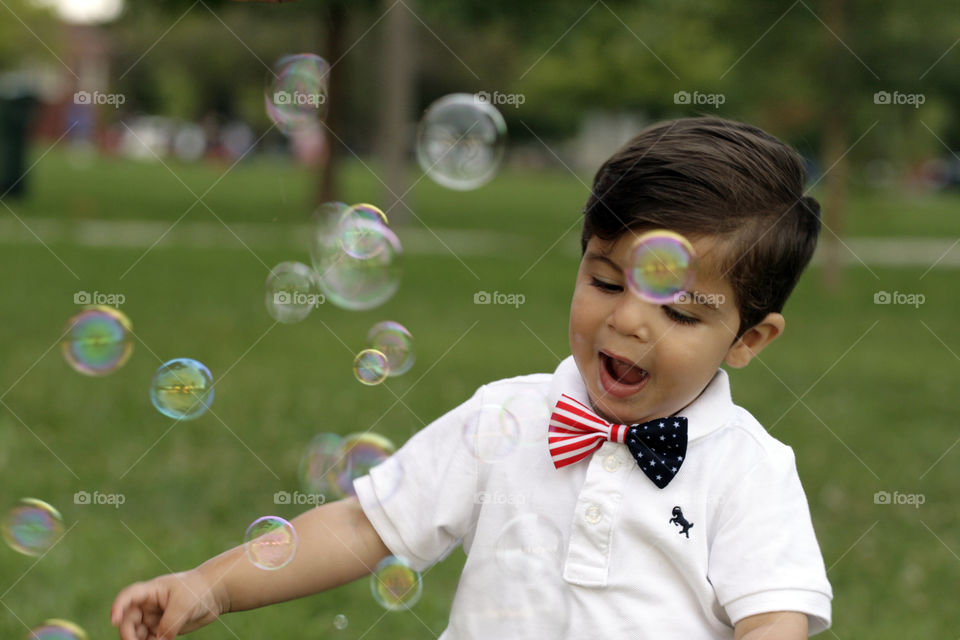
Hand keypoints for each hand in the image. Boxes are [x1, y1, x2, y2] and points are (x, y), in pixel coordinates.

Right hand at [111, 570, 225, 639]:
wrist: (216, 593)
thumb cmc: (199, 590)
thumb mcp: (184, 605)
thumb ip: (169, 624)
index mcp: (152, 591)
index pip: (128, 596)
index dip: (118, 607)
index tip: (114, 620)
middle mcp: (149, 604)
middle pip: (128, 620)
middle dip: (128, 634)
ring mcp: (154, 617)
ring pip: (137, 633)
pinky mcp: (162, 629)